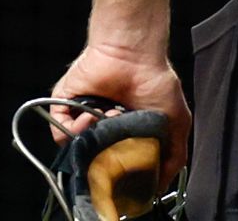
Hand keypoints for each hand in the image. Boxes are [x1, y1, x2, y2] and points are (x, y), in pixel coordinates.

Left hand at [49, 43, 190, 188]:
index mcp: (127, 130)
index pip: (118, 160)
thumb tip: (160, 184)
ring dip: (93, 139)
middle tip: (118, 145)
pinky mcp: (65, 106)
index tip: (129, 169)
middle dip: (107, 155)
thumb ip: (173, 154)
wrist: (134, 53)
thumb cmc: (156, 81)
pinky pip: (60, 130)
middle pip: (96, 156)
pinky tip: (91, 117)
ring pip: (78, 146)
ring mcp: (83, 116)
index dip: (122, 167)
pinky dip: (74, 129)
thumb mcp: (177, 121)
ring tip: (109, 119)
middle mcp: (103, 125)